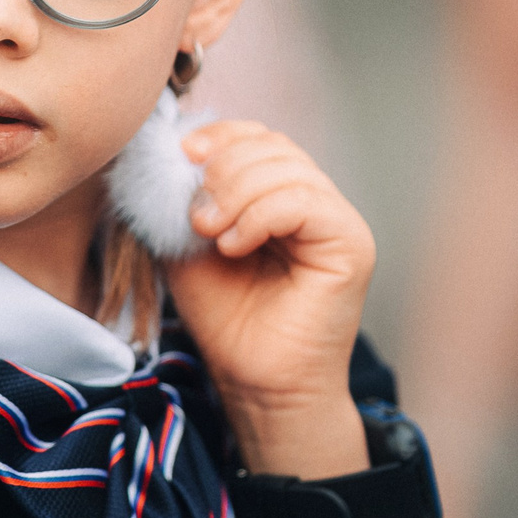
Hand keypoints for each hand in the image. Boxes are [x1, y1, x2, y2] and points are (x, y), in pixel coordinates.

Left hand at [165, 122, 375, 478]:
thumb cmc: (226, 319)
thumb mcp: (188, 245)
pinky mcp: (352, 242)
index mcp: (280, 195)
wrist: (255, 381)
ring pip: (289, 168)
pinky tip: (234, 246)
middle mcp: (315, 201)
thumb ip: (182, 198)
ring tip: (210, 232)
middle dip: (224, 168)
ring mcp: (338, 220)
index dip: (220, 136)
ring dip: (236, 192)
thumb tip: (165, 149)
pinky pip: (306, 201)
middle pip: (273, 145)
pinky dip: (260, 215)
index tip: (181, 154)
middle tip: (196, 215)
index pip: (257, 138)